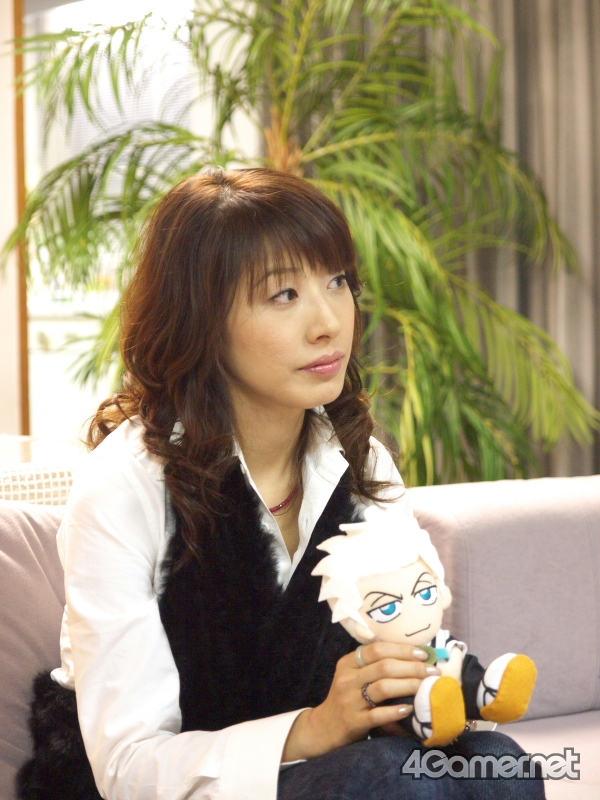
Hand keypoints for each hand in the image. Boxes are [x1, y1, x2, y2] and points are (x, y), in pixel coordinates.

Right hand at [282, 642, 440, 760]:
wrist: (324, 727)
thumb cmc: (347, 698)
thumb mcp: (352, 675)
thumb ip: (372, 664)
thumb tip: (410, 654)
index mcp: (348, 663)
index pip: (377, 649)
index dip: (402, 649)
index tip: (423, 653)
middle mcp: (347, 679)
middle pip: (384, 667)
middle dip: (412, 667)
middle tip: (432, 670)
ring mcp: (349, 700)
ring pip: (383, 688)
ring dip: (409, 685)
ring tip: (426, 686)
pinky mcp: (353, 721)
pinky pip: (378, 715)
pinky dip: (395, 711)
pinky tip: (409, 709)